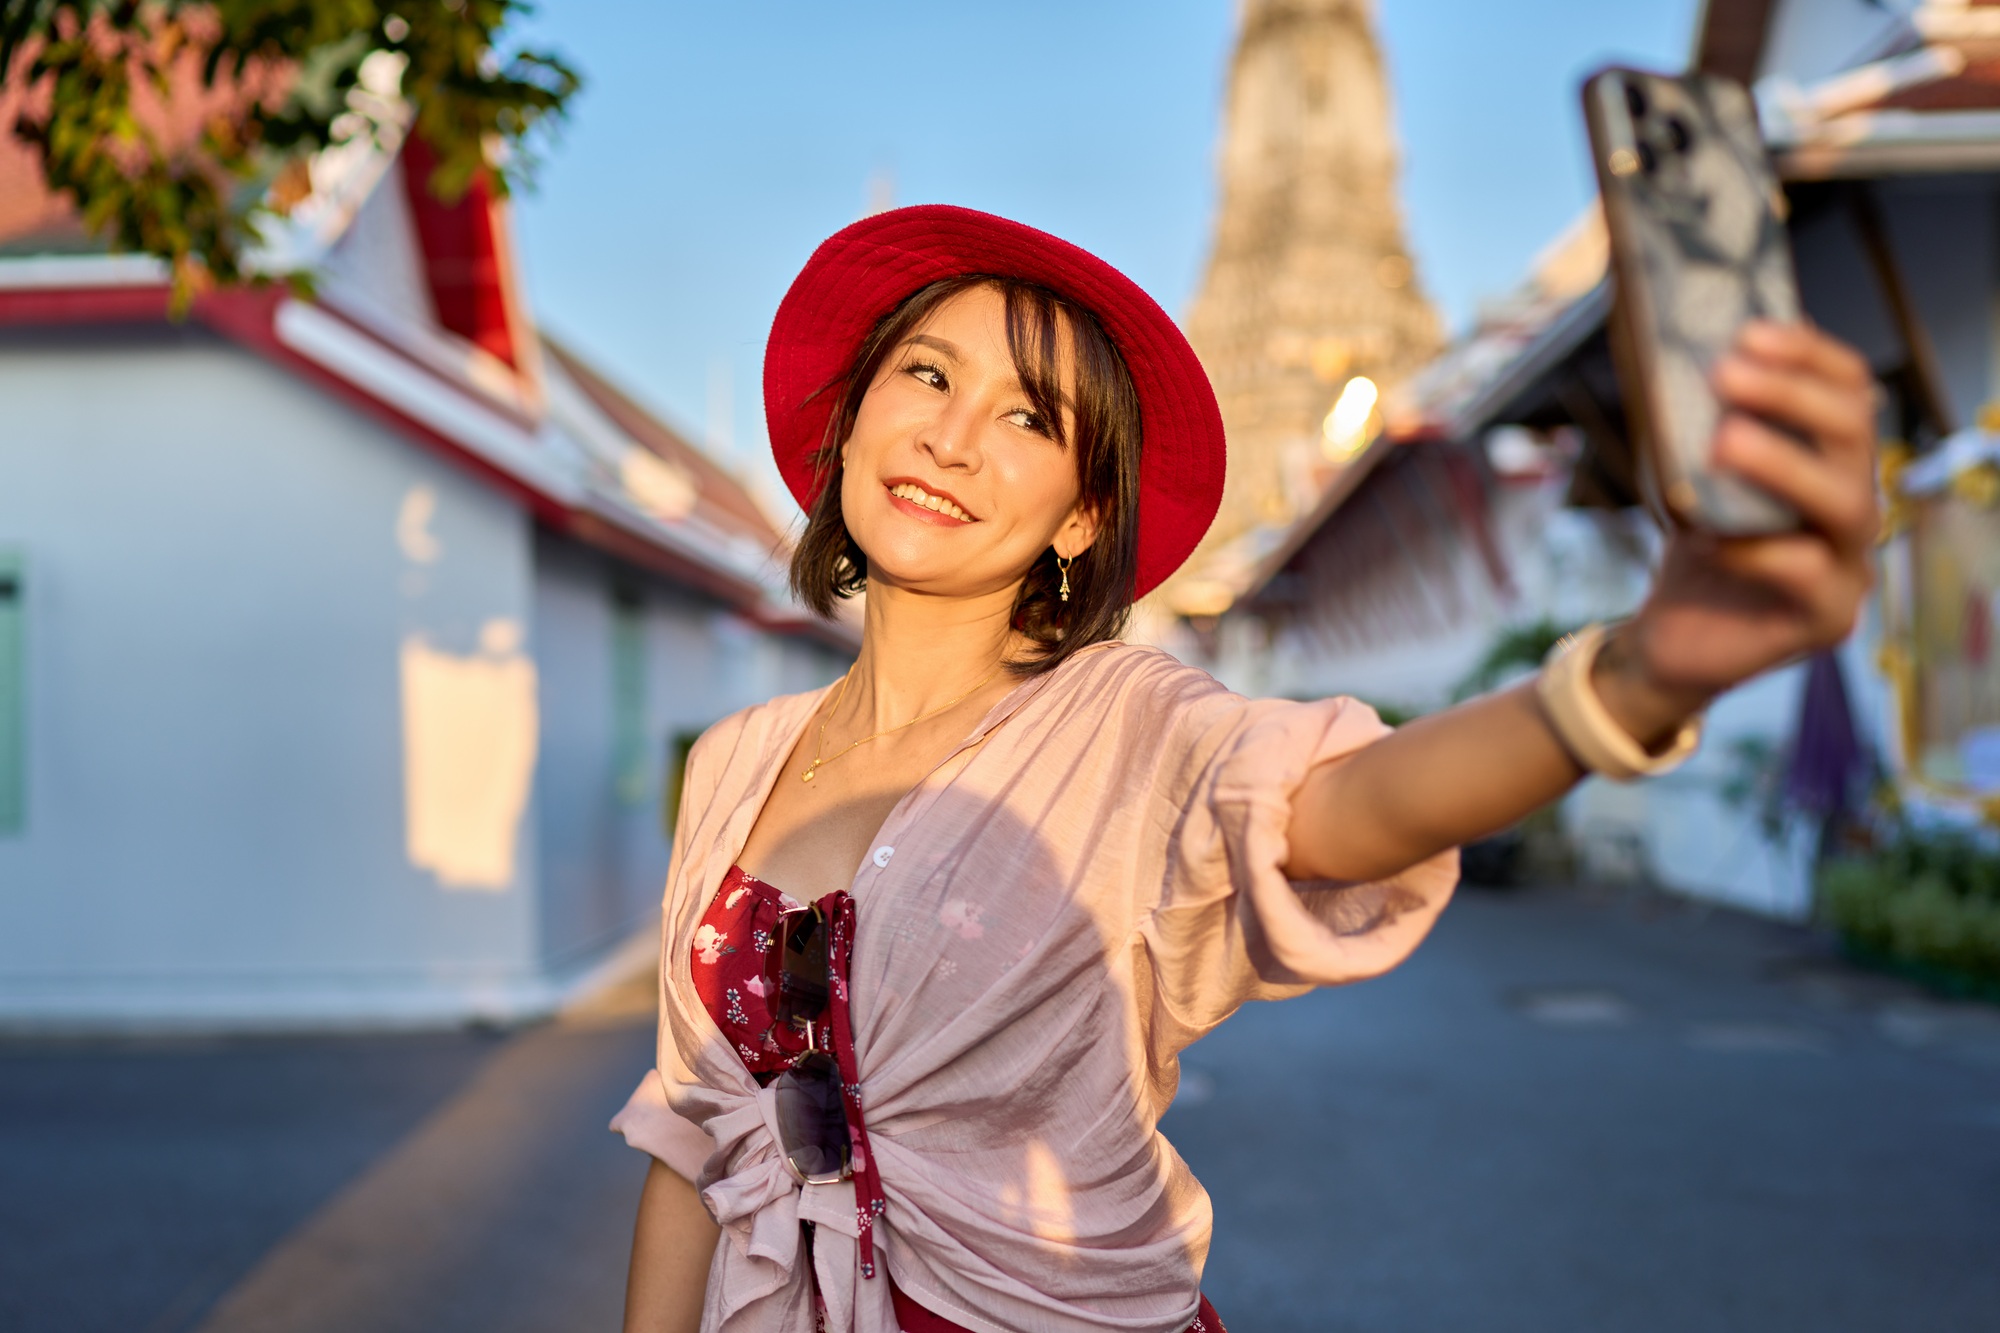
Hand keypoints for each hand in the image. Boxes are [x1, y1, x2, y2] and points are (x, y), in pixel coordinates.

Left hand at [1595, 320, 1879, 745]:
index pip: (1849, 391)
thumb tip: (1661, 340)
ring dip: (1783, 464)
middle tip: (1725, 375)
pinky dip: (1755, 548)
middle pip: (1855, 436)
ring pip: (1848, 503)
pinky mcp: (1829, 618)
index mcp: (1832, 461)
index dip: (1808, 356)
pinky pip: (1806, 573)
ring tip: (1723, 441)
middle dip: (1792, 396)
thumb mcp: (1687, 471)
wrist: (1668, 636)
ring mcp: (1850, 564)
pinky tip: (1706, 536)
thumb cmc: (1692, 541)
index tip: (1749, 332)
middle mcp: (1853, 505)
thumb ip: (1694, 419)